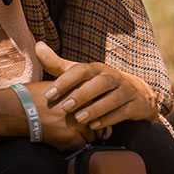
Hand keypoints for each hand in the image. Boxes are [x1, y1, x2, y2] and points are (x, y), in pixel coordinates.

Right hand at [0, 80, 91, 150]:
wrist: (17, 109)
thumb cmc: (37, 95)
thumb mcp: (61, 86)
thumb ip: (78, 93)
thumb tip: (93, 102)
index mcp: (81, 91)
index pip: (101, 102)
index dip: (98, 108)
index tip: (94, 112)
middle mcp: (82, 106)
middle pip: (99, 119)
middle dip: (94, 122)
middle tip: (84, 124)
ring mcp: (76, 123)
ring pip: (91, 134)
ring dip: (85, 134)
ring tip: (73, 132)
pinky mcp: (68, 138)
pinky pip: (80, 145)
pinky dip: (75, 144)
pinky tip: (65, 138)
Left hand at [37, 41, 159, 130]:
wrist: (136, 93)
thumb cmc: (99, 84)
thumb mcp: (80, 74)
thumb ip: (57, 64)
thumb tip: (38, 46)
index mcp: (97, 69)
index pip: (81, 70)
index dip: (65, 81)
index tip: (49, 95)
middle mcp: (112, 77)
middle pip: (100, 82)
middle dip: (82, 94)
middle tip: (65, 107)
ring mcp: (126, 90)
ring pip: (113, 98)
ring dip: (96, 108)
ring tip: (79, 119)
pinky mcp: (134, 105)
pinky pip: (123, 112)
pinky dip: (109, 119)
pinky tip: (94, 126)